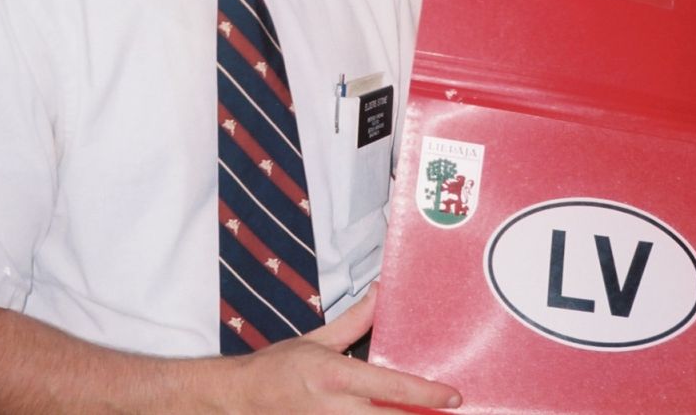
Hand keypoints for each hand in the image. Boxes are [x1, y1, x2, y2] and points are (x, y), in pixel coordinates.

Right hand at [223, 286, 461, 412]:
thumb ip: (354, 321)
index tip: (454, 396)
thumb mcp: (316, 340)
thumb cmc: (277, 369)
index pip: (392, 387)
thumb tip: (380, 293)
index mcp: (335, 377)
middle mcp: (336, 410)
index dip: (428, 394)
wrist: (241, 399)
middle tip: (448, 411)